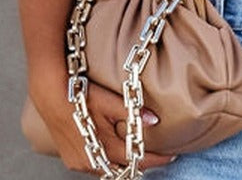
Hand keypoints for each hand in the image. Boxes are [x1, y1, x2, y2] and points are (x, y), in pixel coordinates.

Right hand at [35, 81, 174, 173]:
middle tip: (158, 152)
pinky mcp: (71, 159)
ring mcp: (78, 162)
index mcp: (104, 147)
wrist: (50, 95)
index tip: (171, 154)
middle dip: (141, 161)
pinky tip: (114, 149)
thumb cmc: (80, 95)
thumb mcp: (108, 101)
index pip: (136, 159)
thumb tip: (154, 119)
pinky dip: (108, 159)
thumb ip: (131, 112)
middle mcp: (90, 161)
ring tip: (138, 149)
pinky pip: (95, 165)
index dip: (155, 158)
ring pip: (108, 167)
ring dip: (123, 161)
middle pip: (122, 167)